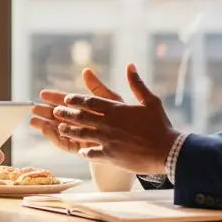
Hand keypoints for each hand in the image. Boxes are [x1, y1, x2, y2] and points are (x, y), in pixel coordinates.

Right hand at [30, 66, 122, 154]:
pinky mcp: (82, 149)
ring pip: (60, 130)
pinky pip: (66, 144)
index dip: (55, 97)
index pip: (68, 101)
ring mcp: (81, 136)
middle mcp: (82, 122)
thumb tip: (85, 70)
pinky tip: (46, 131)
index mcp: (87, 109)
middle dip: (46, 112)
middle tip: (32, 108)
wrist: (135, 143)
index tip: (42, 93)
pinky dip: (55, 137)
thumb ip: (97, 88)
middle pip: (60, 116)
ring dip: (46, 125)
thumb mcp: (111, 102)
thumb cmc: (125, 120)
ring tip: (33, 121)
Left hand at [48, 64, 178, 174]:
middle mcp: (109, 124)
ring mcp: (108, 141)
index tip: (66, 99)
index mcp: (116, 109)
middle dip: (66, 113)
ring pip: (83, 134)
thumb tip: (130, 65)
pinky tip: (79, 151)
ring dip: (70, 130)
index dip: (76, 100)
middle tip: (54, 111)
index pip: (90, 102)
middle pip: (82, 117)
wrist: (168, 151)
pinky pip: (92, 153)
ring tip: (60, 128)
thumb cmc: (160, 125)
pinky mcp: (111, 156)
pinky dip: (84, 151)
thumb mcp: (150, 100)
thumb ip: (136, 83)